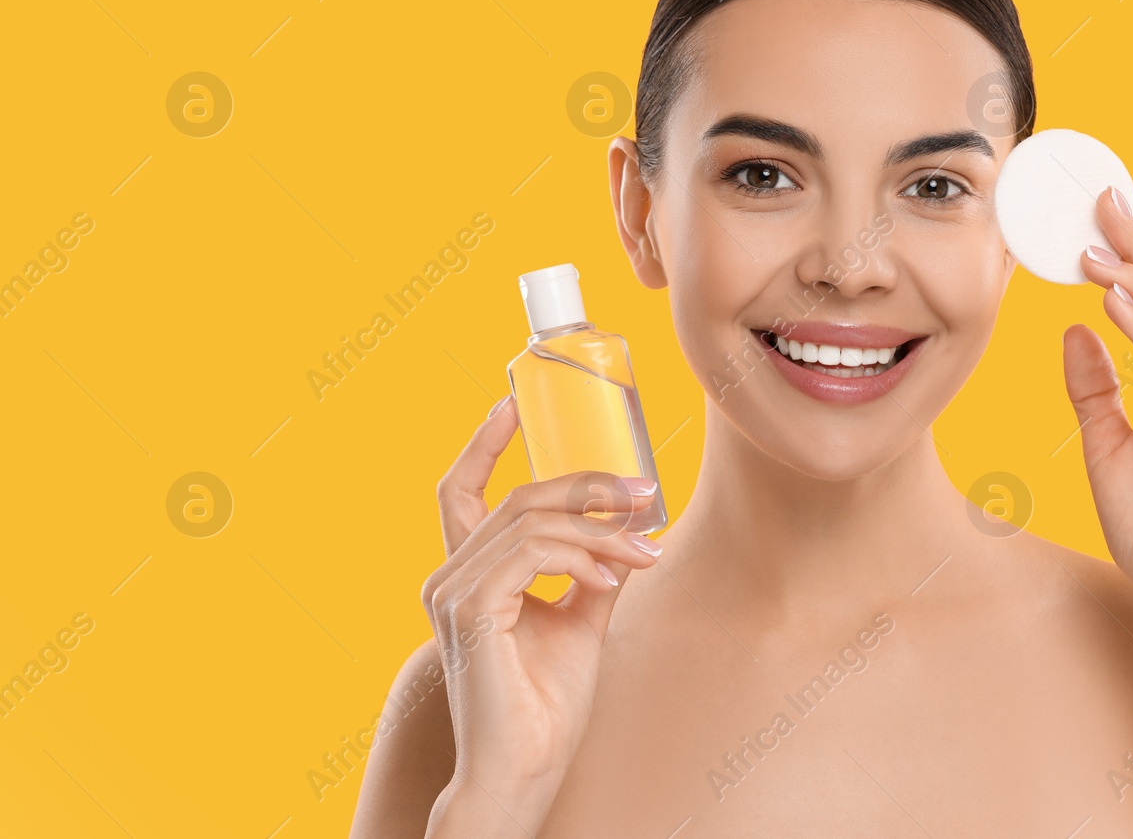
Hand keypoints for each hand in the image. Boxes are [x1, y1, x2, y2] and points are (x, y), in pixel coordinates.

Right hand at [422, 394, 663, 805]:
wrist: (525, 770)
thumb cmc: (545, 707)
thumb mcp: (581, 620)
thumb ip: (595, 569)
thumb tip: (630, 527)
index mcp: (468, 576)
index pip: (460, 493)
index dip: (482, 444)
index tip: (511, 401)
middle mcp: (449, 577)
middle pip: (520, 499)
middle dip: (588, 488)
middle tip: (644, 496)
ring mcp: (453, 593)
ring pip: (532, 522)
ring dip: (599, 529)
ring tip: (641, 551)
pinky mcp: (470, 610)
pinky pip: (532, 552)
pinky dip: (580, 555)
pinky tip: (611, 576)